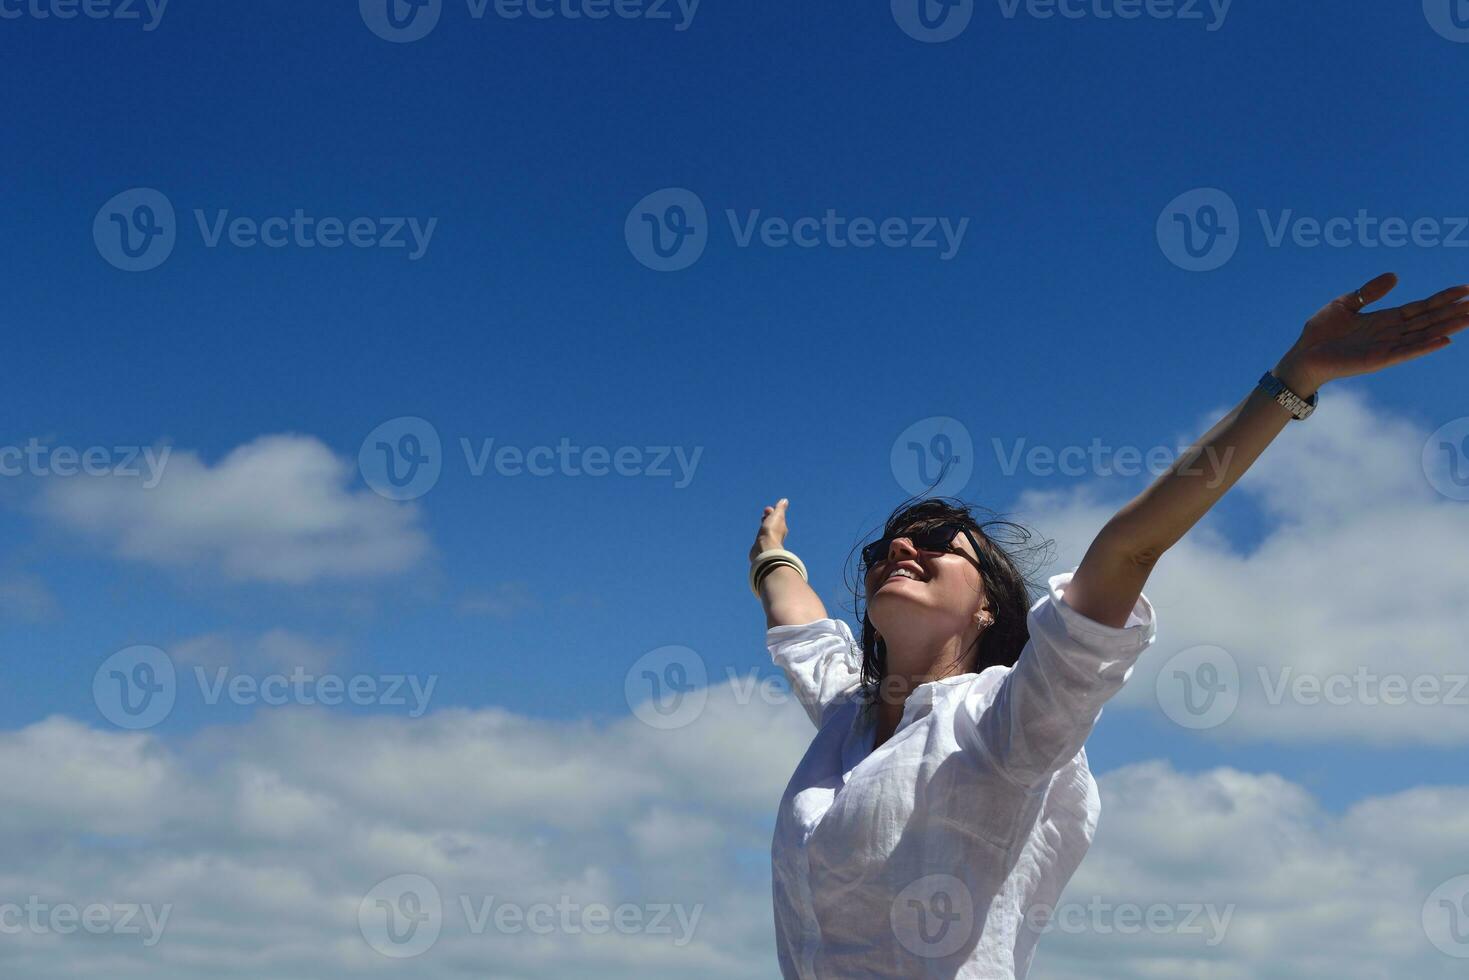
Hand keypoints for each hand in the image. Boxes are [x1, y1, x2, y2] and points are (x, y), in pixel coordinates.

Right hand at [749, 498, 789, 561]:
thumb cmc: (771, 531)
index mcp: (782, 527)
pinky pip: (762, 540)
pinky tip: (758, 538)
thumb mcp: (777, 515)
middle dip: (768, 519)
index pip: (778, 517)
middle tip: (763, 516)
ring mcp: (769, 542)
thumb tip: (785, 500)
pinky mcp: (762, 548)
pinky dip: (761, 536)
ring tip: (761, 526)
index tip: (766, 509)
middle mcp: (777, 535)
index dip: (772, 512)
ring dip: (765, 528)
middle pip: (773, 525)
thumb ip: (780, 508)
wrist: (764, 548)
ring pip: (768, 532)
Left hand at [1284, 273, 1468, 389]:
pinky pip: (1405, 352)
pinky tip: (1444, 340)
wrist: (1302, 356)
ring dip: (1448, 327)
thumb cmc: (1320, 333)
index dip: (1443, 298)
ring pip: (1424, 335)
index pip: (1422, 307)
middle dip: (1455, 311)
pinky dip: (1425, 346)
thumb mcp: (1346, 304)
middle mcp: (1391, 334)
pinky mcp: (1377, 360)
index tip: (1466, 289)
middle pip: (1430, 320)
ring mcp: (1386, 348)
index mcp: (1385, 320)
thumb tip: (1396, 276)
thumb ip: (1370, 292)